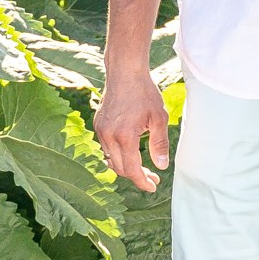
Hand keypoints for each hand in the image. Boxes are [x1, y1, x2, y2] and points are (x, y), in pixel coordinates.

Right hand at [93, 71, 169, 192]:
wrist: (125, 73)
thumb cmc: (144, 93)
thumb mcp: (159, 118)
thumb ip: (159, 144)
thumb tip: (161, 166)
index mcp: (124, 136)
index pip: (131, 170)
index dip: (142, 182)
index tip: (153, 187)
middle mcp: (108, 136)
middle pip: (120, 168)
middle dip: (136, 176)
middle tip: (153, 177)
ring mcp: (101, 130)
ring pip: (111, 160)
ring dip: (126, 166)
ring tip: (143, 167)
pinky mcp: (98, 125)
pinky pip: (106, 148)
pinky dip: (118, 155)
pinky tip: (131, 151)